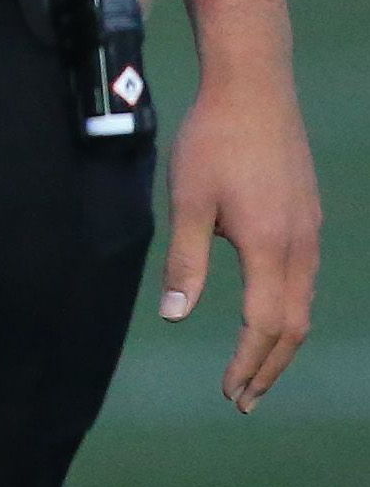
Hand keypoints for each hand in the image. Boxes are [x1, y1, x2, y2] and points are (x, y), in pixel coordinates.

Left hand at [163, 85, 322, 410]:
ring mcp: (310, 230)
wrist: (254, 88)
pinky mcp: (308, 215)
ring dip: (280, 342)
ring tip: (257, 369)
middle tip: (243, 399)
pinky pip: (305, 279)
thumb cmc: (213, 140)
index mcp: (271, 247)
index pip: (264, 326)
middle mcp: (301, 245)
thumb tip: (176, 318)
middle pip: (293, 326)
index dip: (248, 363)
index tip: (229, 392)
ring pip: (304, 304)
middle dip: (270, 367)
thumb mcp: (187, 201)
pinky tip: (269, 316)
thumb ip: (185, 262)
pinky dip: (289, 311)